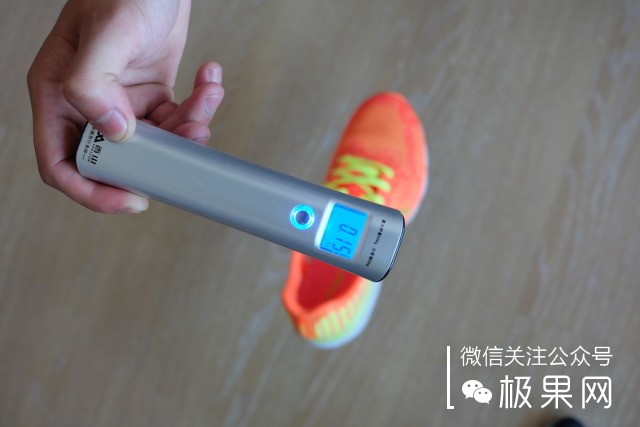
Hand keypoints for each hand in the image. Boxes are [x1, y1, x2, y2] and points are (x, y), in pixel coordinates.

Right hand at [27, 0, 223, 212]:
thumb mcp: (106, 35)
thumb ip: (93, 86)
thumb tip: (113, 133)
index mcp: (59, 94)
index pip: (62, 162)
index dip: (92, 192)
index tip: (131, 201)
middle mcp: (90, 103)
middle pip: (118, 160)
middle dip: (160, 157)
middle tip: (188, 139)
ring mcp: (122, 101)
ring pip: (156, 142)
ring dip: (188, 128)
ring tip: (205, 98)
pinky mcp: (152, 93)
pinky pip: (176, 118)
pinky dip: (197, 106)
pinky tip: (208, 80)